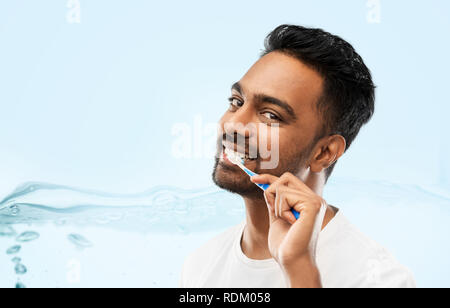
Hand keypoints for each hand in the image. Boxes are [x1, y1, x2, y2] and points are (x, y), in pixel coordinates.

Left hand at [251, 172, 325, 286]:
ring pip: (282, 187)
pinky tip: (291, 223)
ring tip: (286, 221)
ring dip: (277, 206)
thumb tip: (266, 184)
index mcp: (308, 202)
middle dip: (271, 192)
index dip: (269, 177)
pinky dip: (281, 210)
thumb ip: (274, 201)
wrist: (292, 261)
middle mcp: (315, 199)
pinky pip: (285, 195)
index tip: (253, 178)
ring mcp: (315, 201)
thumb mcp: (276, 217)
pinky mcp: (312, 205)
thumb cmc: (285, 245)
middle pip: (285, 178)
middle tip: (275, 211)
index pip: (288, 180)